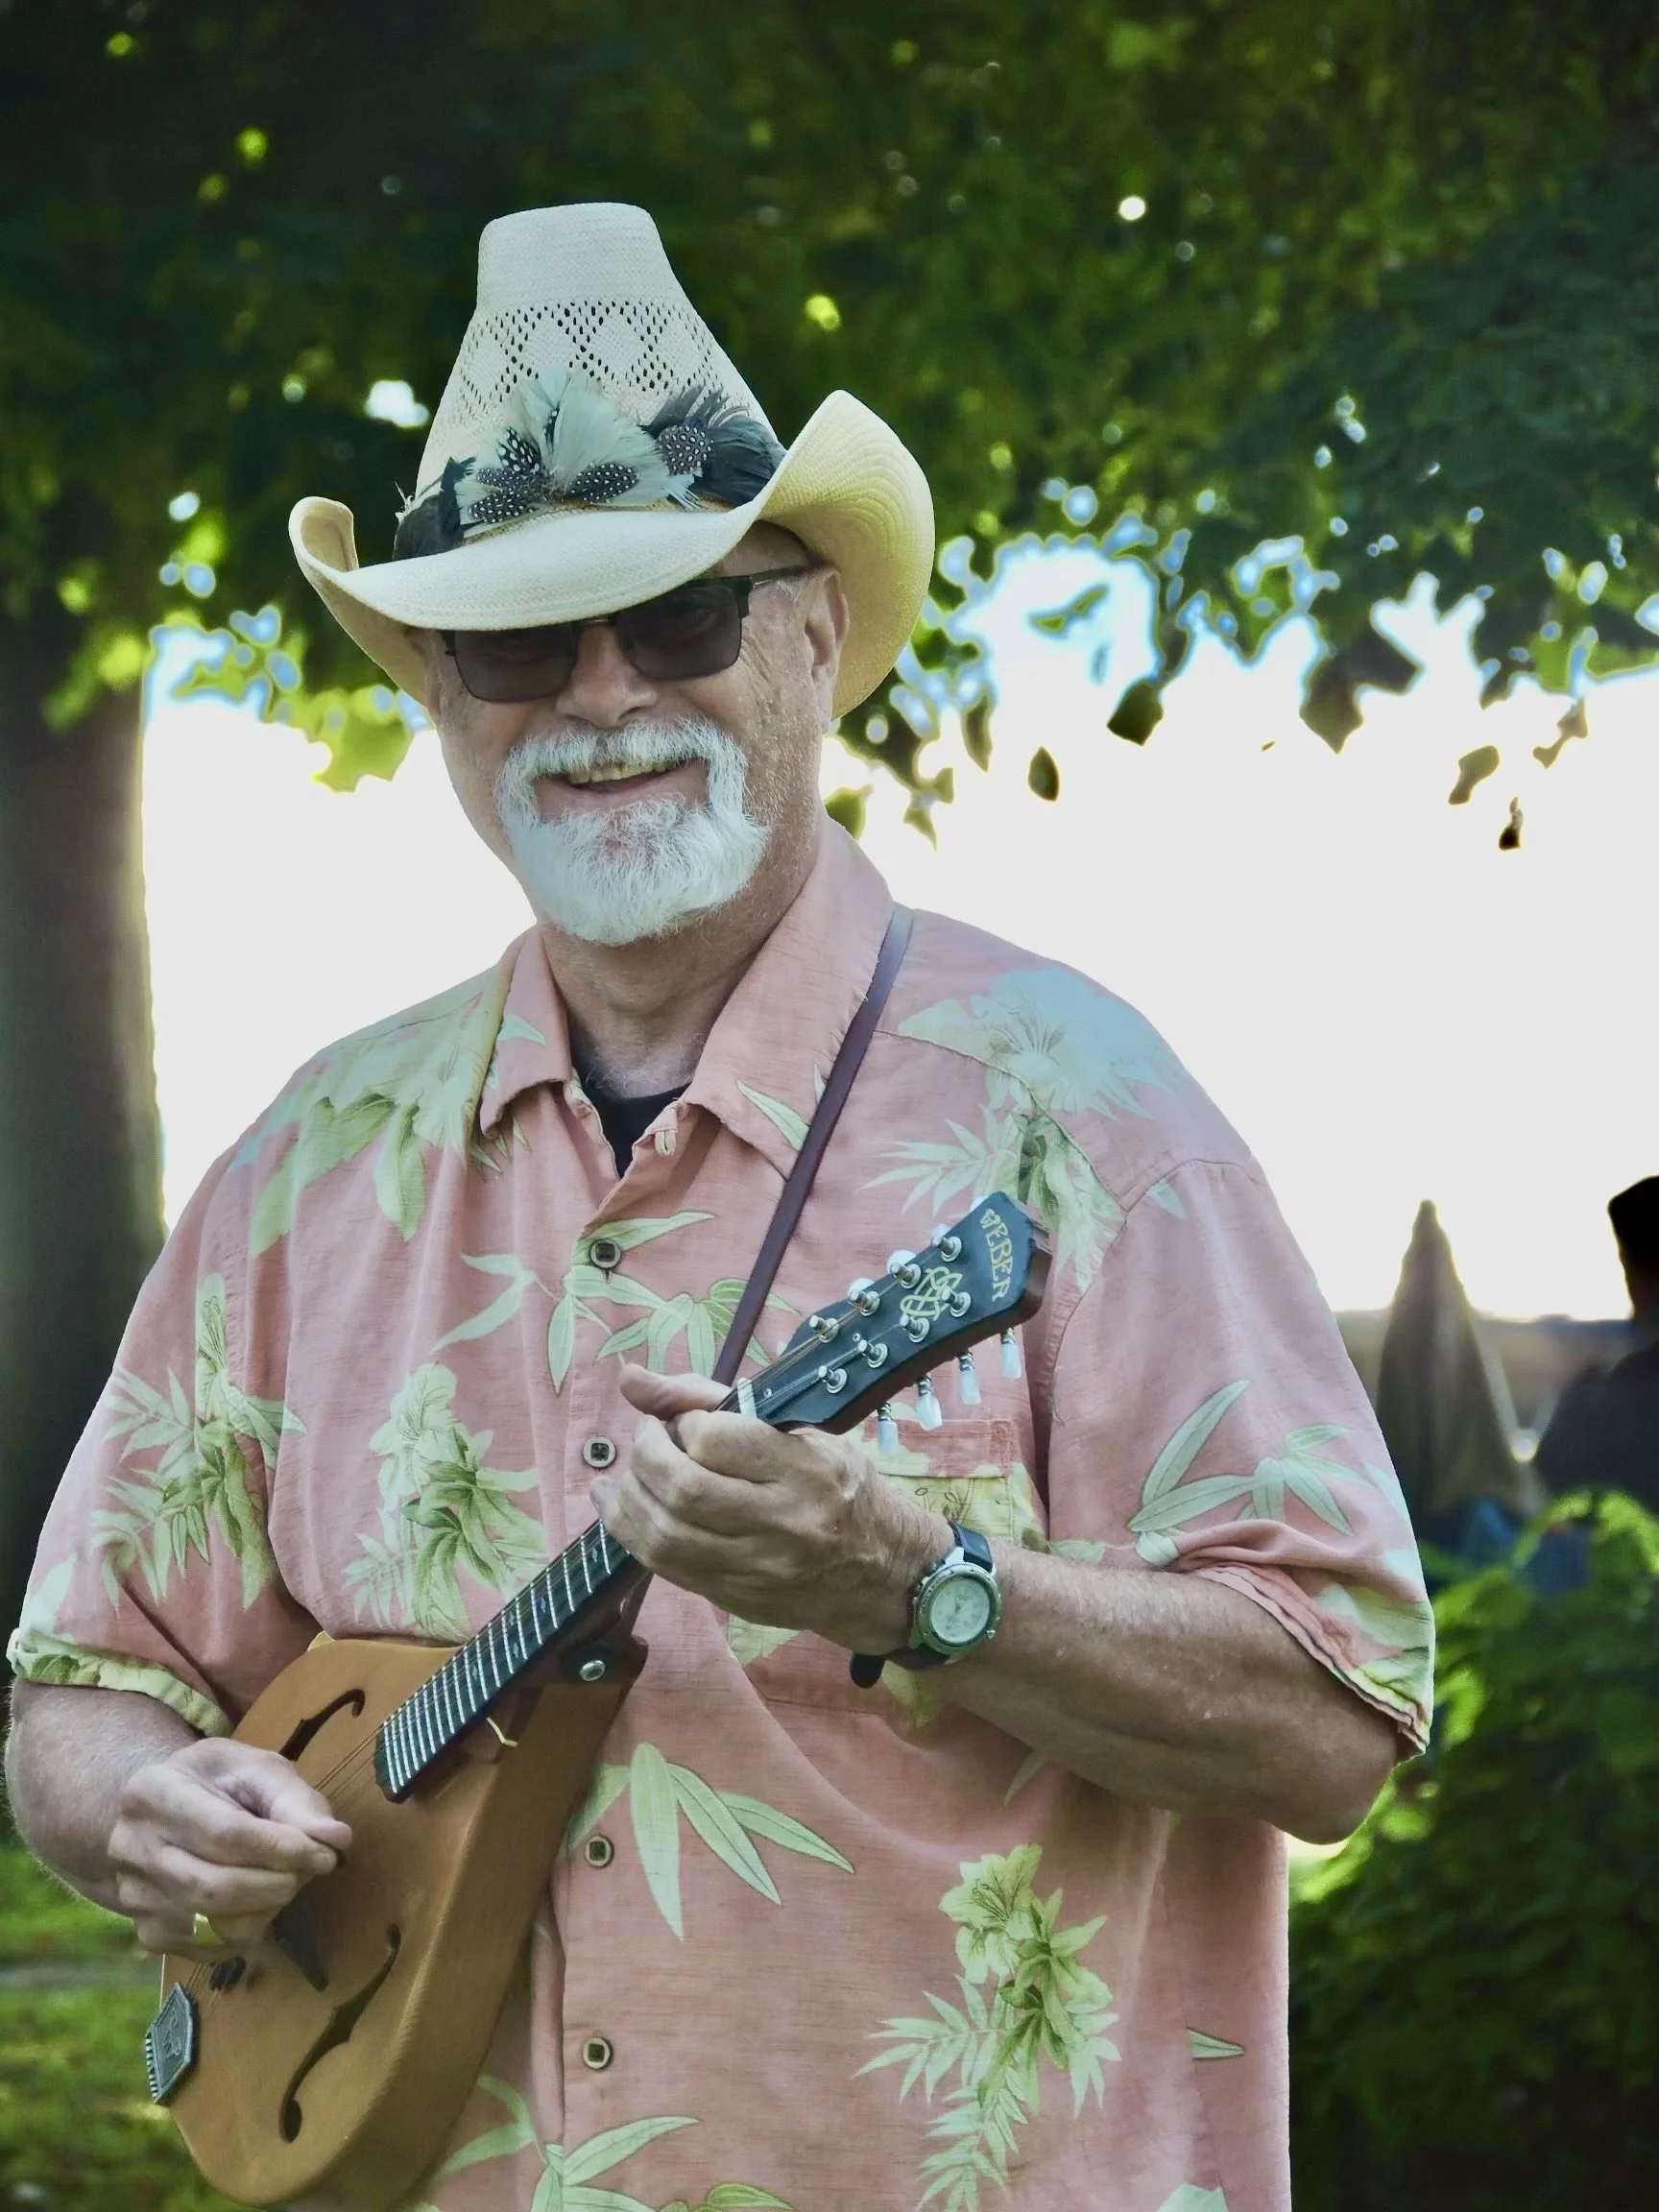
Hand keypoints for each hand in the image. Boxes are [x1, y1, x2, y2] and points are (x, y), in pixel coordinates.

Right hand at [108, 1737, 351, 1955]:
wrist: (159, 1811)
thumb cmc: (216, 1783)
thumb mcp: (255, 1770)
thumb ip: (295, 1801)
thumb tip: (337, 1840)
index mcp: (153, 1792)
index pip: (225, 1834)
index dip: (282, 1849)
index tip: (327, 1854)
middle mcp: (130, 1848)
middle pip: (216, 1887)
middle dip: (278, 1883)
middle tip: (312, 1869)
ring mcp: (133, 1897)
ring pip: (215, 1924)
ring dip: (268, 1907)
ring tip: (285, 1878)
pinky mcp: (147, 1933)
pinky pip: (212, 1947)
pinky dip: (250, 1928)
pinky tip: (258, 1899)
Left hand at [593, 1365, 948, 1652]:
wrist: (885, 1575)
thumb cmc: (842, 1488)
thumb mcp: (800, 1430)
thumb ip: (712, 1399)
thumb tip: (630, 1379)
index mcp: (807, 1469)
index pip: (718, 1440)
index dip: (685, 1422)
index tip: (687, 1418)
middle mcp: (784, 1523)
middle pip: (684, 1491)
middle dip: (646, 1456)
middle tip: (647, 1437)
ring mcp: (759, 1569)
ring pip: (665, 1537)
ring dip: (628, 1499)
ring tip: (628, 1475)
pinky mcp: (738, 1599)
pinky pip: (667, 1569)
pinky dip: (636, 1535)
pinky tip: (627, 1510)